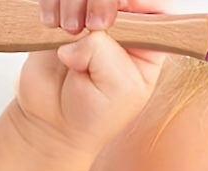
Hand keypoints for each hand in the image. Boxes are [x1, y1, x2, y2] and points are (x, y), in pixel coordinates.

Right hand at [11, 0, 167, 158]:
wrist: (55, 122)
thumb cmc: (94, 112)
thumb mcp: (116, 89)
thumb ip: (107, 52)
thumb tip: (84, 29)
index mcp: (148, 43)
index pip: (156, 5)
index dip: (139, 1)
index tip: (123, 6)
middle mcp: (124, 24)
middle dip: (102, 1)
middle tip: (92, 25)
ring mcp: (93, 15)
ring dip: (73, 3)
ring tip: (68, 32)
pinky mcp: (65, 12)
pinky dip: (52, 3)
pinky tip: (51, 25)